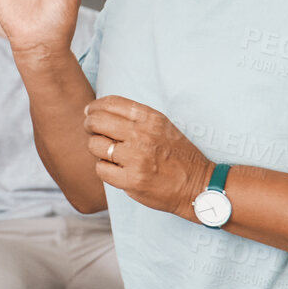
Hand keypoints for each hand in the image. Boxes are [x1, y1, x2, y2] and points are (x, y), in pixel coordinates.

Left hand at [85, 95, 213, 218]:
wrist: (198, 185)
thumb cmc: (178, 156)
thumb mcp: (163, 127)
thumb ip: (135, 118)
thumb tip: (97, 112)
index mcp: (150, 118)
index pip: (110, 103)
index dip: (94, 108)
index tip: (90, 113)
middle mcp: (142, 134)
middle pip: (96, 122)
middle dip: (89, 126)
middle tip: (92, 133)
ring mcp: (136, 157)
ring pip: (95, 145)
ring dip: (97, 150)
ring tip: (108, 154)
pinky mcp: (131, 180)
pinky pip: (100, 168)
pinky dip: (104, 169)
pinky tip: (115, 169)